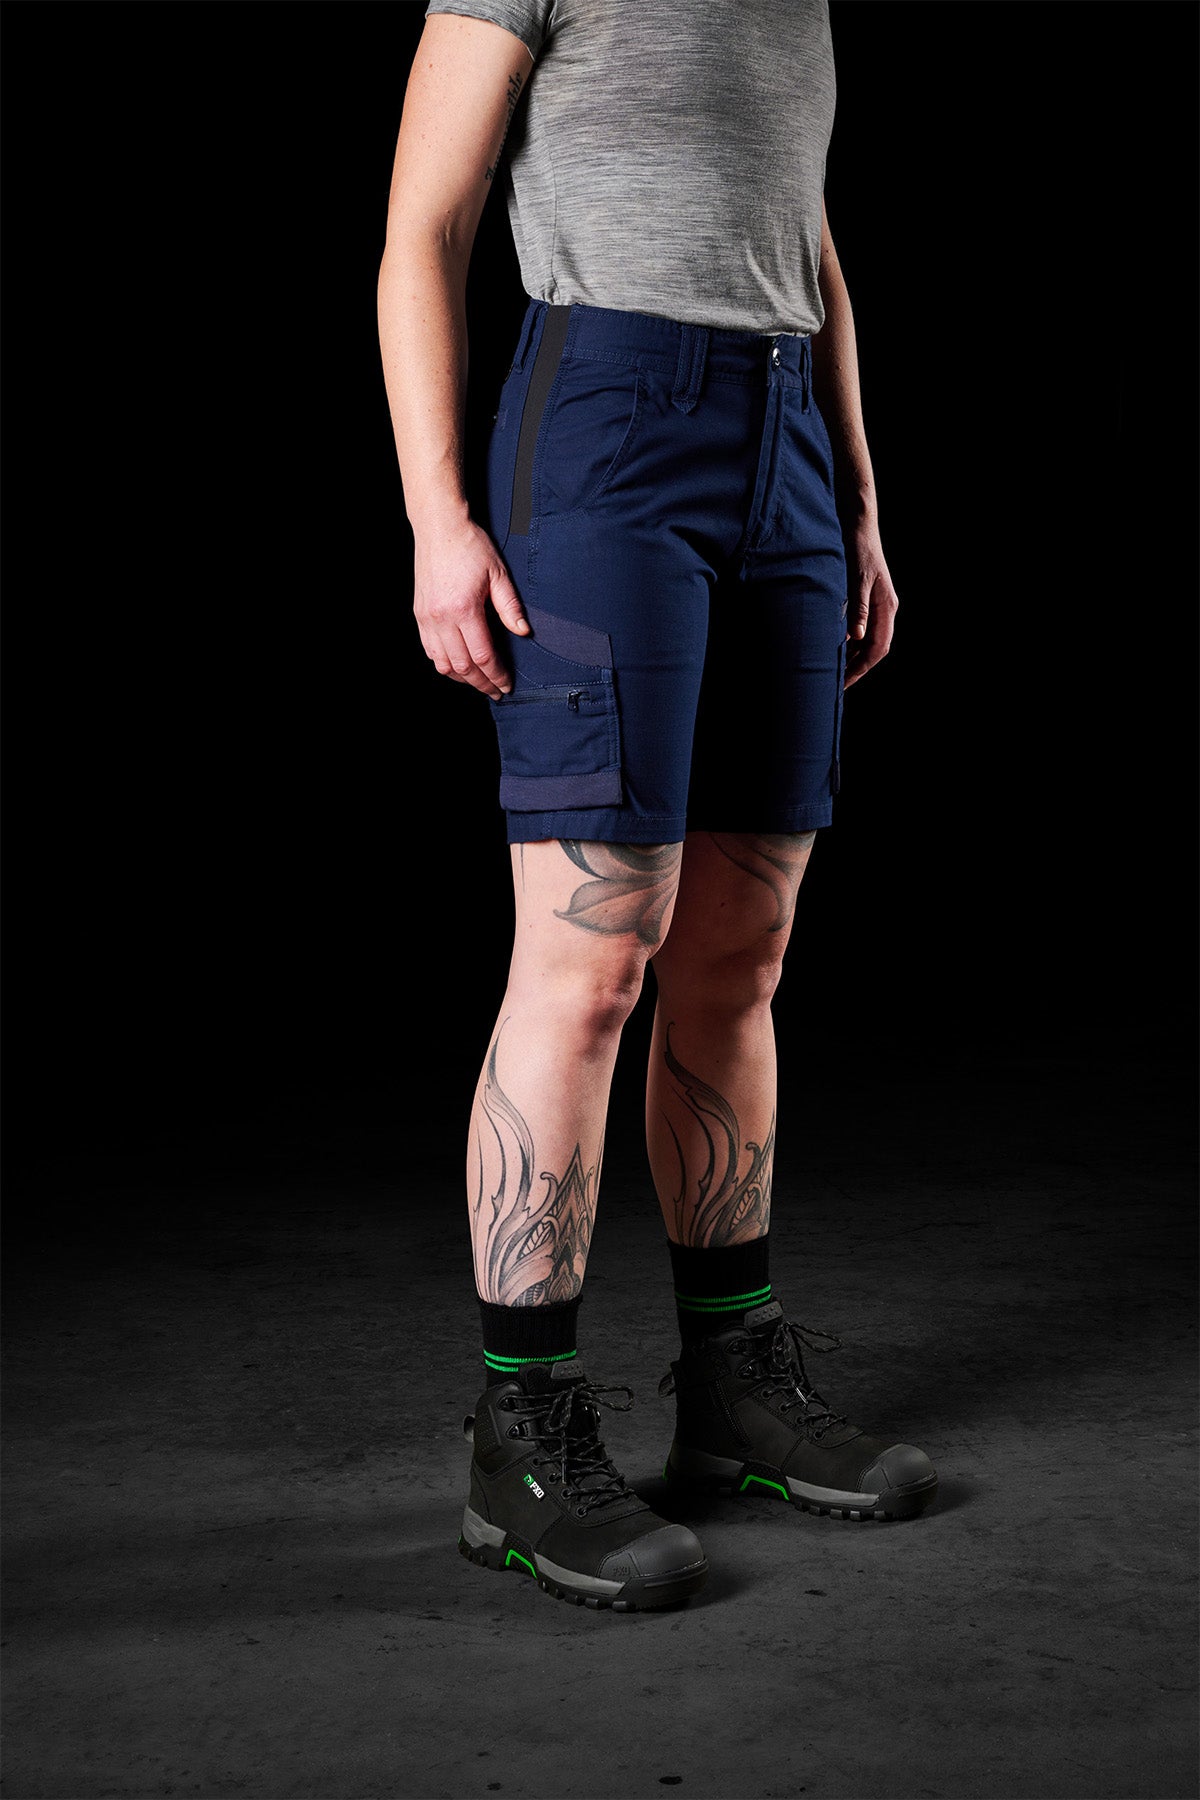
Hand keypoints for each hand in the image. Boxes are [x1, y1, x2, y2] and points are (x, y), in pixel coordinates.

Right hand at [412, 511, 528, 698]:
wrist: (439, 528)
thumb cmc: (470, 547)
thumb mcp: (498, 574)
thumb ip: (510, 606)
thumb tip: (523, 632)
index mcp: (464, 609)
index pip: (483, 656)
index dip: (496, 675)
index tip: (506, 685)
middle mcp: (442, 618)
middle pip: (463, 666)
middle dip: (482, 683)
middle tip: (496, 692)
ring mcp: (427, 618)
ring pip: (443, 664)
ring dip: (462, 678)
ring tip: (479, 682)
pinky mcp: (419, 615)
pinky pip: (430, 651)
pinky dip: (445, 665)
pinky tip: (458, 667)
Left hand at [844, 518, 898, 690]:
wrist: (859, 527)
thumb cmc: (859, 550)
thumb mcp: (857, 579)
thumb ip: (858, 608)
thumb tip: (856, 637)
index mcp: (887, 607)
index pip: (878, 648)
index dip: (861, 668)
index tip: (844, 683)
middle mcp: (885, 610)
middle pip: (873, 649)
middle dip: (856, 668)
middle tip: (835, 685)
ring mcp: (877, 606)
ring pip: (867, 641)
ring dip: (851, 658)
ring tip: (833, 673)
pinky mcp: (866, 601)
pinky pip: (860, 630)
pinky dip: (848, 644)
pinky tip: (834, 650)